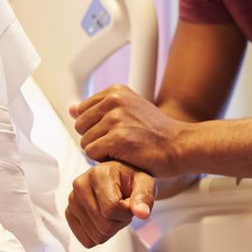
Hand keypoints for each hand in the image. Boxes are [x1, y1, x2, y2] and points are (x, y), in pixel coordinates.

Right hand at [65, 160, 154, 247]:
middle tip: (122, 208)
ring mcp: (72, 200)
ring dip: (110, 228)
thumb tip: (142, 213)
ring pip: (96, 235)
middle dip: (119, 222)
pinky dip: (99, 235)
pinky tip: (103, 218)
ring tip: (113, 211)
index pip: (112, 209)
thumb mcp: (145, 184)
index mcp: (98, 174)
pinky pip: (86, 240)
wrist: (121, 178)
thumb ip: (144, 198)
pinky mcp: (69, 213)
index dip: (127, 213)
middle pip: (104, 226)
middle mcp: (80, 185)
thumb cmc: (133, 180)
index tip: (130, 203)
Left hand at [70, 84, 184, 175]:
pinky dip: (104, 160)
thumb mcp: (128, 111)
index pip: (82, 111)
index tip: (115, 131)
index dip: (95, 126)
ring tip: (123, 149)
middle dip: (95, 139)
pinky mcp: (117, 138)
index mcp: (115, 91)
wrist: (179, 145)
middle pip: (80, 126)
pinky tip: (123, 156)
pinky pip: (92, 154)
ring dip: (100, 151)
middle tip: (119, 142)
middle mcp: (114, 100)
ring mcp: (115, 118)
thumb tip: (71, 108)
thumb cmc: (156, 132)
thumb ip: (99, 109)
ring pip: (85, 142)